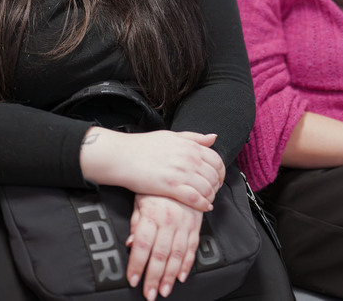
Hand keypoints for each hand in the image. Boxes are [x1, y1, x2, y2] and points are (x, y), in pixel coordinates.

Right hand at [80, 128, 224, 210]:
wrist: (122, 156)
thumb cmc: (143, 146)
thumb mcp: (171, 135)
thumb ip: (194, 137)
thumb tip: (213, 138)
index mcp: (190, 145)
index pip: (217, 160)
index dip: (221, 172)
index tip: (217, 179)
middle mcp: (189, 158)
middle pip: (214, 176)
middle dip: (216, 186)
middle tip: (212, 192)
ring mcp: (181, 173)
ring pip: (207, 188)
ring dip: (210, 196)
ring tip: (207, 200)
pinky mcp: (171, 187)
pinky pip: (195, 198)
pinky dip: (202, 204)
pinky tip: (203, 207)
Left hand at [126, 194, 202, 300]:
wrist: (182, 172)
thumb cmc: (156, 188)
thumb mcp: (140, 200)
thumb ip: (136, 223)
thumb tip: (130, 244)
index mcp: (152, 214)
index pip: (142, 245)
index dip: (137, 264)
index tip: (132, 279)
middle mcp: (169, 221)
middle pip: (159, 254)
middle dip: (153, 277)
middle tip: (149, 294)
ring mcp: (184, 223)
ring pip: (177, 254)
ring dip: (169, 275)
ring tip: (164, 290)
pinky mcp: (195, 224)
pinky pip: (192, 247)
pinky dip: (187, 263)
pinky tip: (181, 276)